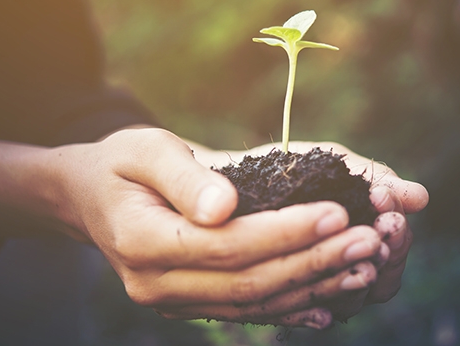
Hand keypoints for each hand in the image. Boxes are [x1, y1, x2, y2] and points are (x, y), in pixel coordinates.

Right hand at [15, 129, 384, 327]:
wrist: (90, 197)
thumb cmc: (122, 164)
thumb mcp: (145, 150)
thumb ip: (185, 177)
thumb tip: (225, 206)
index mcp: (144, 242)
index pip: (228, 245)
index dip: (287, 232)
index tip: (338, 211)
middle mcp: (158, 284)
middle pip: (249, 280)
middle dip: (314, 261)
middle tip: (369, 240)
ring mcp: (175, 301)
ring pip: (255, 302)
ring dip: (314, 285)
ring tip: (364, 266)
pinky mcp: (192, 303)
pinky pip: (247, 310)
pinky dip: (292, 305)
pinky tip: (331, 300)